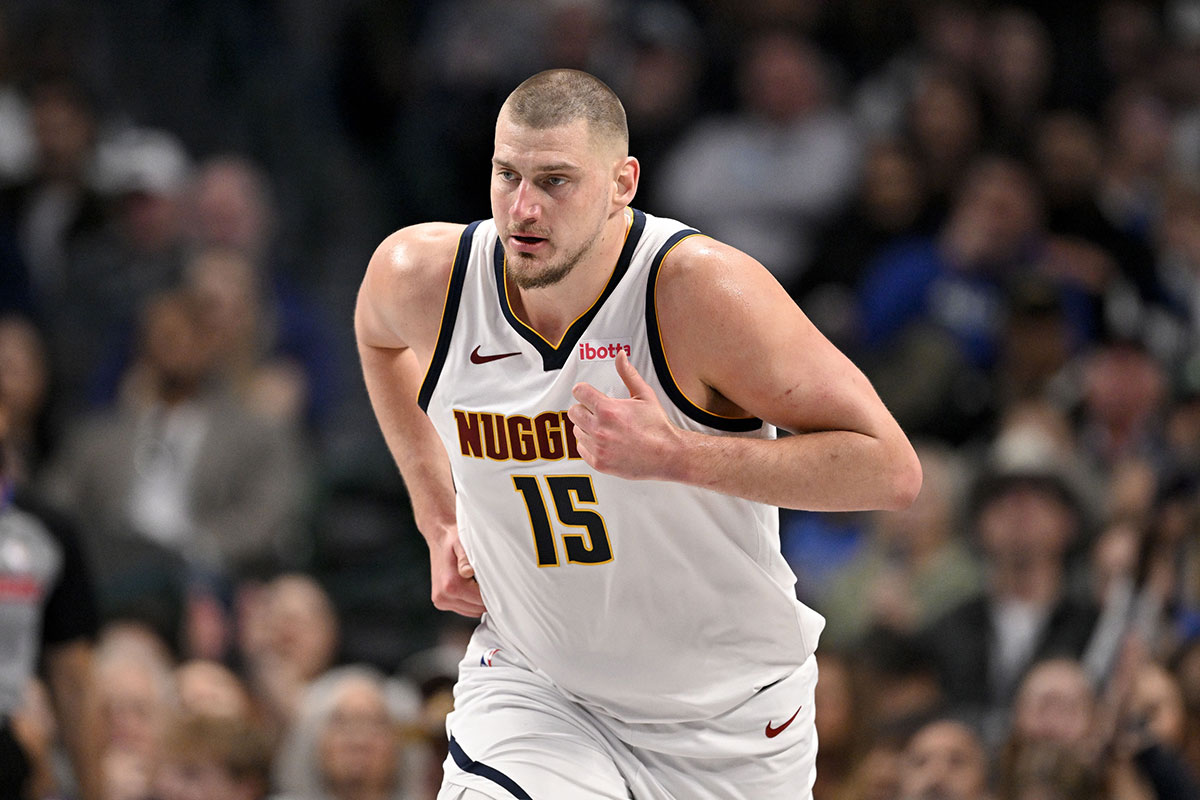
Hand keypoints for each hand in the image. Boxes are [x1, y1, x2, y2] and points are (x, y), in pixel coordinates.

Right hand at [430, 525, 485, 617]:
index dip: (493, 593)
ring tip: (480, 583)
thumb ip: (466, 559)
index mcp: (450, 584)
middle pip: (477, 609)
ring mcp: (441, 601)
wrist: (439, 538)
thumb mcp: (462, 544)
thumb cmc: (453, 540)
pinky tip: (472, 588)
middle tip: (492, 582)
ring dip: (478, 601)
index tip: (499, 584)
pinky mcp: (441, 602)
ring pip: (471, 611)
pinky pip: (463, 609)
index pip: (481, 601)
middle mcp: (443, 596)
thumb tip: (468, 572)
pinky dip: (470, 602)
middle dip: (486, 598)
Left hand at [569, 351, 682, 480]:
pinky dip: (589, 444)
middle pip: (573, 412)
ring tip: (603, 427)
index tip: (587, 393)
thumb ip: (628, 374)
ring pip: (576, 431)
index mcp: (609, 410)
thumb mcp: (644, 395)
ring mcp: (599, 447)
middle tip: (595, 411)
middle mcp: (600, 429)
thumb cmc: (657, 427)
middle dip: (583, 408)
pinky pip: (581, 449)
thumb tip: (621, 356)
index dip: (583, 390)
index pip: (579, 392)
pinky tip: (602, 441)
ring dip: (586, 427)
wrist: (667, 454)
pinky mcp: (599, 462)